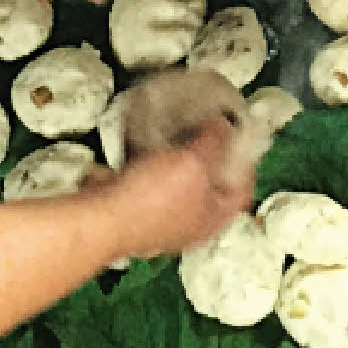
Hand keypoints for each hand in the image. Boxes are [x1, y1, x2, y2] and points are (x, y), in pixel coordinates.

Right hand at [101, 122, 252, 256]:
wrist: (101, 218)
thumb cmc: (153, 198)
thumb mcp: (193, 162)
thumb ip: (213, 141)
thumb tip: (225, 123)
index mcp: (212, 219)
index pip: (242, 190)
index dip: (245, 162)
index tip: (241, 136)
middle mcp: (189, 224)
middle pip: (211, 187)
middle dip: (212, 157)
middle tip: (211, 129)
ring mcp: (161, 218)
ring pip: (179, 182)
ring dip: (181, 157)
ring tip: (183, 129)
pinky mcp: (136, 208)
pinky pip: (152, 180)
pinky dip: (155, 161)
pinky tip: (153, 140)